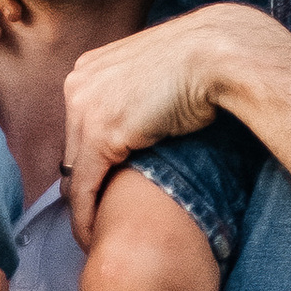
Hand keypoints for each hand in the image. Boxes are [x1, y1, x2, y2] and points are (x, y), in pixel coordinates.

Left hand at [60, 3, 268, 244]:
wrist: (218, 54)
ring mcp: (85, 107)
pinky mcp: (101, 133)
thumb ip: (138, 94)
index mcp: (89, 67)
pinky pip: (84, 185)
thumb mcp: (155, 74)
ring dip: (82, 207)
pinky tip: (91, 236)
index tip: (100, 190)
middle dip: (83, 185)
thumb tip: (144, 121)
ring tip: (93, 235)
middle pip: (72, 150)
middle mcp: (78, 84)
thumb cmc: (203, 61)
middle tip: (96, 218)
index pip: (79, 127)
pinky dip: (85, 215)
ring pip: (73, 172)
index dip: (90, 161)